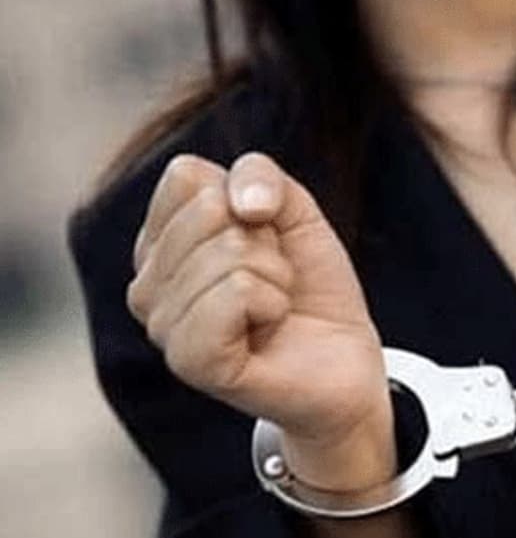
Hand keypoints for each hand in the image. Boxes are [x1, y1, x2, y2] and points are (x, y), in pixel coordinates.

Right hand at [127, 152, 393, 490]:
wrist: (346, 362)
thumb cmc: (311, 290)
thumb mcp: (294, 212)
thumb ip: (259, 175)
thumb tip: (241, 204)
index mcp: (158, 245)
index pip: (186, 176)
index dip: (249, 200)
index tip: (265, 241)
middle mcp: (147, 285)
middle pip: (209, 211)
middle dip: (266, 243)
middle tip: (275, 282)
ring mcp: (163, 327)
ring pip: (229, 253)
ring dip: (277, 277)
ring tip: (275, 310)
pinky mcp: (191, 362)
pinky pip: (236, 293)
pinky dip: (273, 303)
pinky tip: (269, 328)